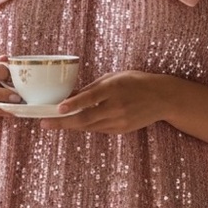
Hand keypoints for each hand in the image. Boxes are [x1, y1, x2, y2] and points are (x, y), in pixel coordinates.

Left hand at [40, 70, 168, 133]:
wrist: (162, 98)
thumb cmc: (136, 82)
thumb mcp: (114, 77)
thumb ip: (93, 87)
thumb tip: (70, 96)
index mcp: (114, 88)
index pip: (90, 98)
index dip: (74, 104)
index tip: (58, 108)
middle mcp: (116, 106)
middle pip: (85, 118)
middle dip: (62, 122)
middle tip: (44, 123)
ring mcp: (119, 121)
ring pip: (89, 126)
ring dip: (70, 125)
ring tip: (52, 123)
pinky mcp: (121, 130)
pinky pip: (98, 129)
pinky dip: (85, 126)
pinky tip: (74, 122)